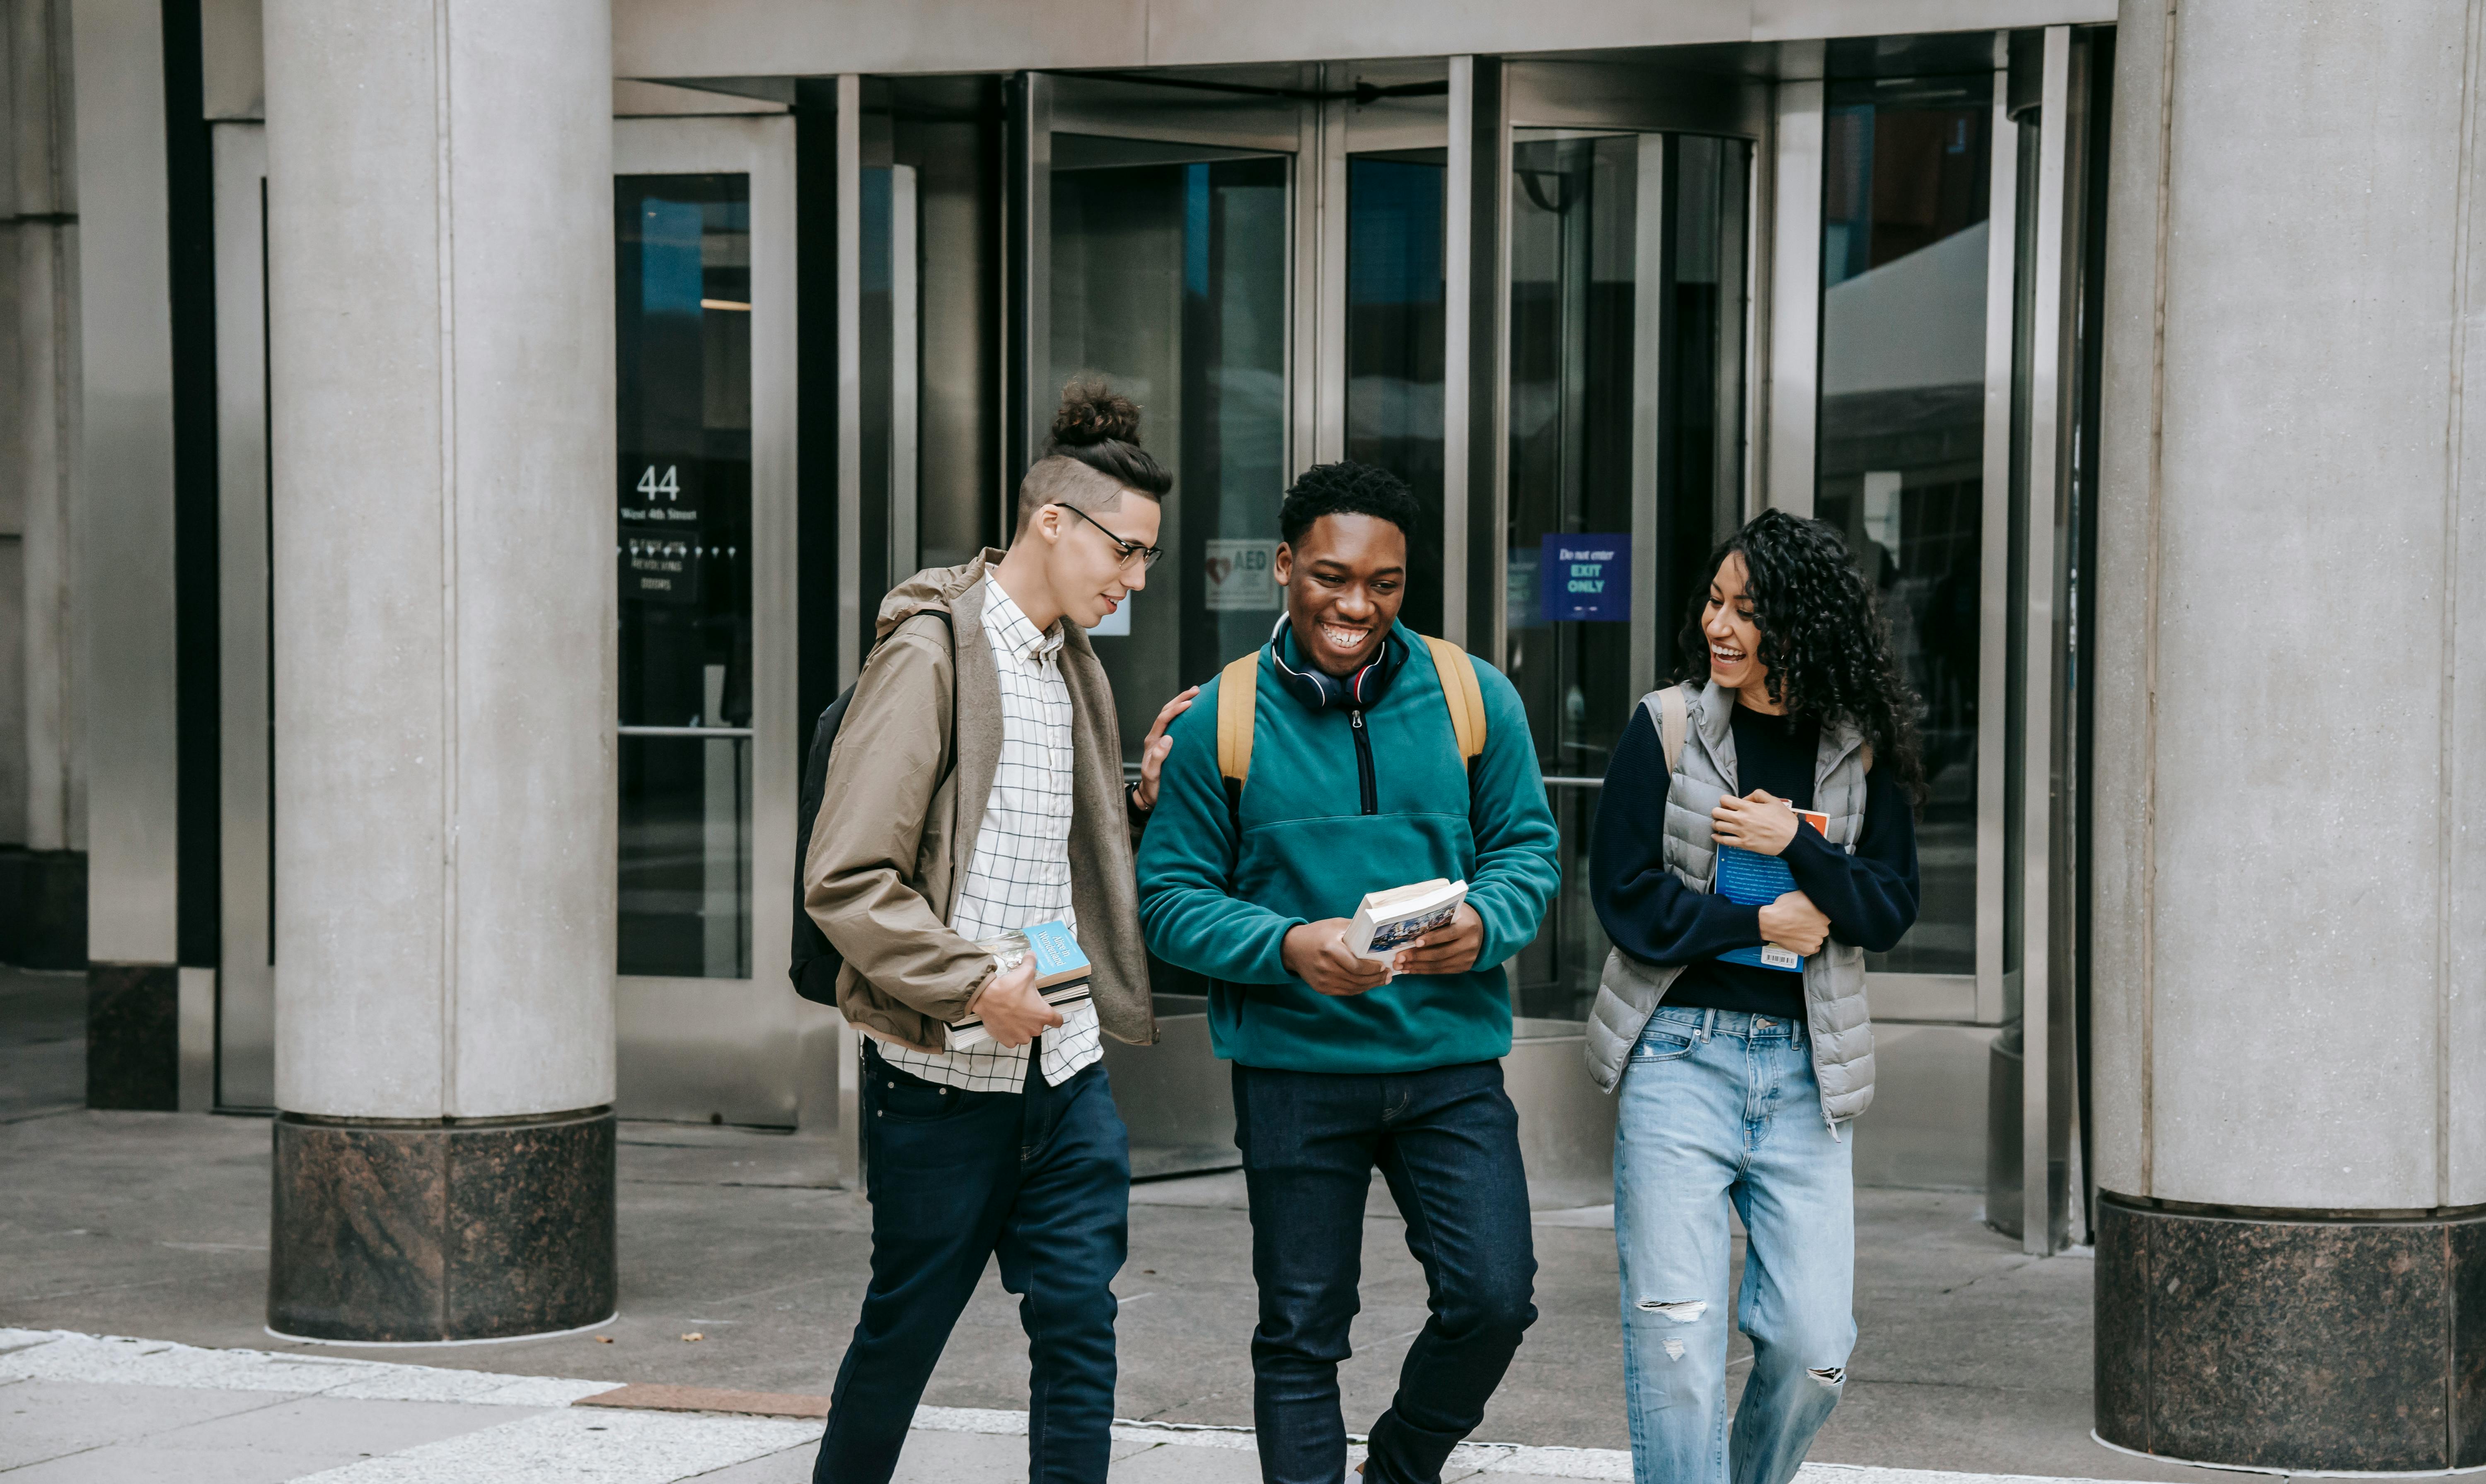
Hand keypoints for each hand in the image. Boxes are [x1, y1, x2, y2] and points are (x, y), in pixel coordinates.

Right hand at [966, 955, 1061, 1047]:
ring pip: (1026, 1033)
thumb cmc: (1008, 987)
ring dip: (1021, 1027)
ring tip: (1012, 1015)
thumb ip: (1031, 963)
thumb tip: (1032, 953)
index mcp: (1043, 1015)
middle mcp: (1035, 1029)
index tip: (1047, 1012)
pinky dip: (1010, 1033)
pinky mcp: (1008, 1041)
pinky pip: (1013, 1039)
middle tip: (1022, 1007)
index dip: (1054, 1016)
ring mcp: (1021, 1037)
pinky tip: (1004, 1022)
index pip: (1058, 1021)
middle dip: (1032, 1018)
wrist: (984, 998)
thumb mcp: (1024, 972)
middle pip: (1039, 1025)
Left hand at [1130, 685, 1199, 811]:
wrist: (1150, 796)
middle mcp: (1156, 737)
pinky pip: (1176, 724)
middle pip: (1166, 711)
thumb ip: (1158, 757)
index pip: (1163, 719)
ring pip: (1170, 715)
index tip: (1190, 703)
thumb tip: (1168, 738)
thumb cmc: (1153, 787)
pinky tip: (1194, 711)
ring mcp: (1162, 740)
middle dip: (1180, 699)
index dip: (1176, 709)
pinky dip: (1184, 714)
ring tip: (1196, 693)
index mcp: (1153, 741)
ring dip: (1181, 702)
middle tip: (1196, 690)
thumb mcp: (1153, 774)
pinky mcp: (1169, 744)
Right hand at [1282, 918, 1394, 996]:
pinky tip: (1368, 984)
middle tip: (1388, 975)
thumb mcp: (1336, 925)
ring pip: (1353, 988)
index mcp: (1330, 949)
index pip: (1356, 966)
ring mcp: (1323, 980)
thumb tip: (1379, 933)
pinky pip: (1346, 992)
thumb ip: (1356, 929)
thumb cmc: (1317, 933)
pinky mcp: (1321, 988)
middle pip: (1357, 979)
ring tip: (1382, 980)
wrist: (1292, 948)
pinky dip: (1359, 989)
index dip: (1373, 969)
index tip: (1384, 965)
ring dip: (1370, 985)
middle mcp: (1326, 967)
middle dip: (1376, 978)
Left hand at [1392, 904, 1484, 976]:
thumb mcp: (1455, 910)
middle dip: (1418, 956)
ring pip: (1439, 965)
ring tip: (1400, 966)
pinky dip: (1424, 971)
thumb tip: (1411, 918)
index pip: (1448, 934)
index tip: (1416, 942)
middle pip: (1441, 953)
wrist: (1484, 929)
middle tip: (1399, 958)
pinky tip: (1410, 969)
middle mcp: (1469, 944)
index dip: (1432, 939)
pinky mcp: (1463, 967)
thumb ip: (1439, 914)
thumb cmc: (1461, 916)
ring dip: (1417, 966)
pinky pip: (1441, 971)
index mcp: (1467, 927)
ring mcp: (1467, 958)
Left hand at [1712, 790, 1799, 854]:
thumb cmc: (1783, 819)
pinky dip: (1717, 838)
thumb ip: (1757, 795)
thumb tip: (1744, 798)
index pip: (1724, 800)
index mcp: (1748, 806)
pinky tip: (1716, 836)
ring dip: (1716, 823)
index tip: (1728, 805)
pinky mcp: (1743, 844)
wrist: (1791, 838)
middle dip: (1717, 811)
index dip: (1724, 801)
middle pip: (1717, 812)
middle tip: (1722, 814)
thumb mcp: (1773, 800)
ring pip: (1718, 826)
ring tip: (1720, 824)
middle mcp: (1741, 818)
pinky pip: (1724, 841)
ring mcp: (1741, 832)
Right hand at [1756, 890, 1829, 956]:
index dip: (1817, 915)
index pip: (1826, 915)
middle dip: (1814, 925)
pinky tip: (1799, 938)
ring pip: (1817, 938)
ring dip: (1811, 935)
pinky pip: (1812, 948)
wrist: (1770, 923)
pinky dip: (1807, 944)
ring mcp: (1816, 941)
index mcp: (1825, 915)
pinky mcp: (1807, 951)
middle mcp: (1823, 930)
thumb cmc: (1784, 908)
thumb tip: (1816, 898)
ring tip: (1798, 931)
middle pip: (1822, 927)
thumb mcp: (1800, 895)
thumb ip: (1813, 899)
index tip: (1809, 914)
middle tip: (1802, 922)